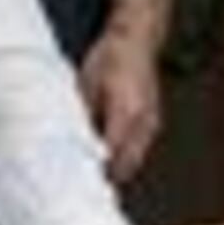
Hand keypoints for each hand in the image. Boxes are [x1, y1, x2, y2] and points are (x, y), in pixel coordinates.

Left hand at [78, 29, 165, 182]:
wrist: (136, 39)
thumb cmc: (109, 58)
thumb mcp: (86, 85)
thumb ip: (82, 117)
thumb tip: (70, 142)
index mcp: (125, 112)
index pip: (110, 155)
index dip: (94, 172)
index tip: (78, 183)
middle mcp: (143, 121)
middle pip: (125, 166)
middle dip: (106, 178)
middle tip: (84, 186)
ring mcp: (151, 123)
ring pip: (134, 161)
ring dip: (116, 170)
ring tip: (95, 177)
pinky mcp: (153, 122)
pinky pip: (139, 150)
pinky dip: (124, 158)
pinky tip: (109, 160)